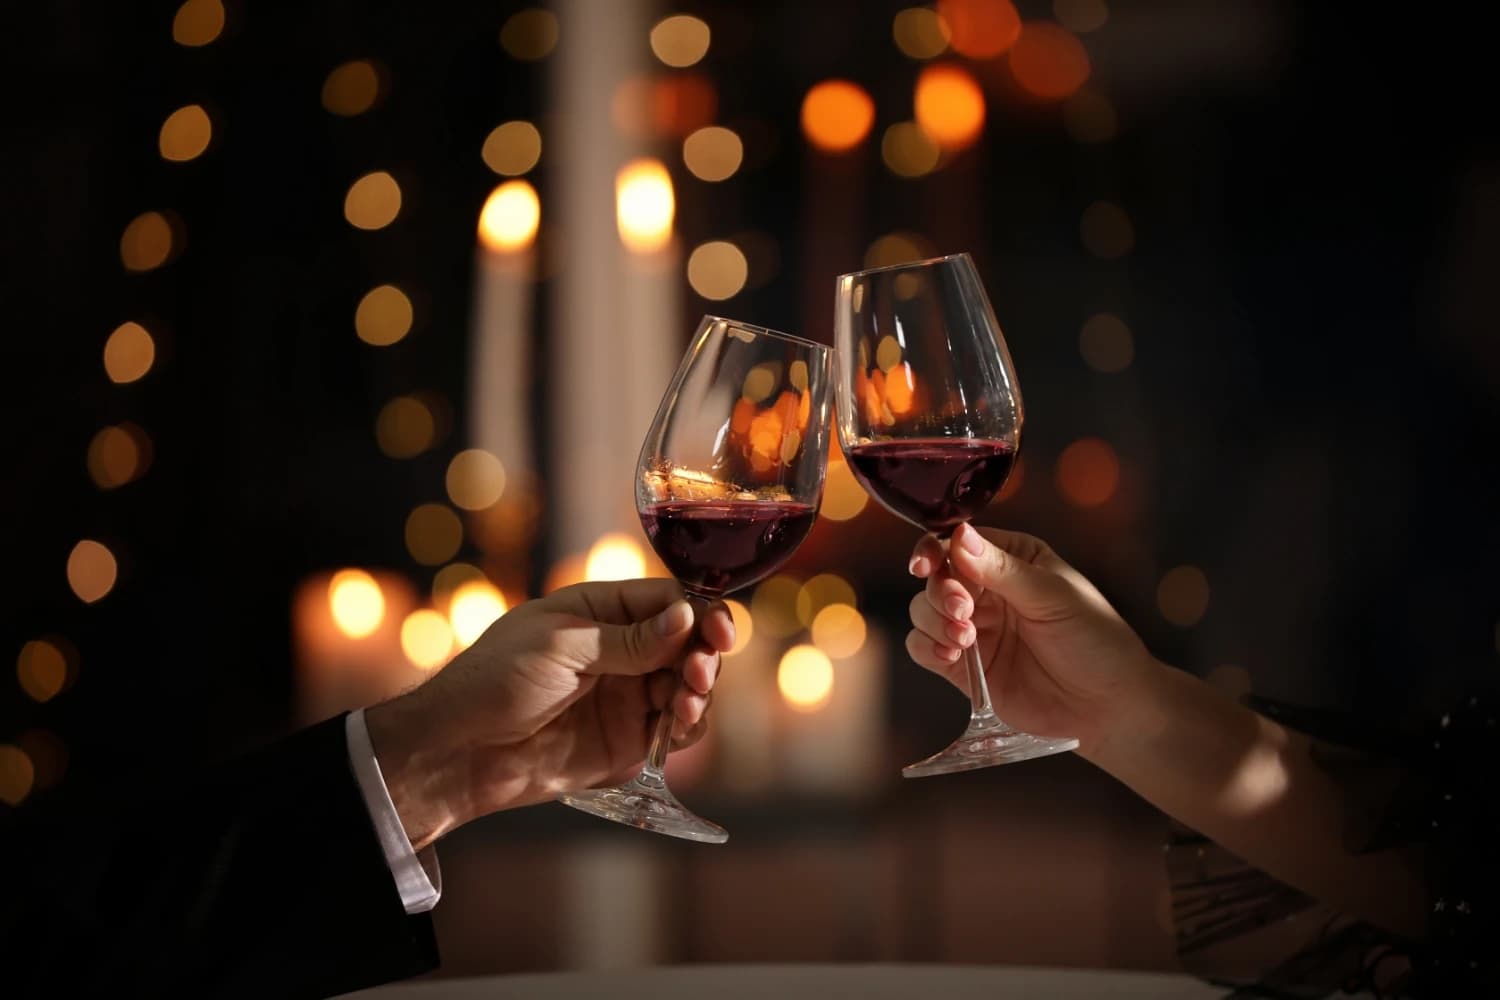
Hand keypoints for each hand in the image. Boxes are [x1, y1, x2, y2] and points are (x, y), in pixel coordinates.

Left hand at [366, 579, 733, 848]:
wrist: (461, 751)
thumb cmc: (496, 680)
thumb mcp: (563, 646)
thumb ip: (628, 639)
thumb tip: (686, 617)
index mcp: (602, 611)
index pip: (669, 601)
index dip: (701, 614)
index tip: (718, 631)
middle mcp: (622, 650)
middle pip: (688, 645)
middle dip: (703, 655)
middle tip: (700, 671)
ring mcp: (626, 695)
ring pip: (688, 687)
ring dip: (699, 691)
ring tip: (687, 700)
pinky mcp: (627, 739)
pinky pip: (674, 730)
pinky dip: (687, 727)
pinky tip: (679, 726)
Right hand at [906, 522, 1154, 753]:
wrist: (1107, 705)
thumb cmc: (1096, 640)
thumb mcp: (1053, 596)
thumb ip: (1002, 569)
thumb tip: (958, 536)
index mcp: (1012, 559)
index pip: (958, 543)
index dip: (934, 551)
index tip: (925, 566)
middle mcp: (988, 590)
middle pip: (935, 577)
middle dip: (941, 593)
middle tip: (964, 612)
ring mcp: (974, 628)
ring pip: (924, 611)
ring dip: (934, 622)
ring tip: (965, 640)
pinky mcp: (965, 668)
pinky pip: (925, 649)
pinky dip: (928, 649)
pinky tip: (951, 657)